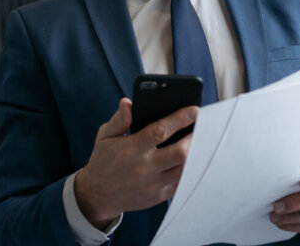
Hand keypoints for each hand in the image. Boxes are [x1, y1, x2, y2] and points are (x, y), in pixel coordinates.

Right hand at [74, 98, 198, 229]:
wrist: (97, 195)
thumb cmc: (103, 161)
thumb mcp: (105, 137)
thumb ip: (119, 119)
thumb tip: (128, 102)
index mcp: (131, 149)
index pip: (160, 131)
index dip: (180, 119)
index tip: (194, 109)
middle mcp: (144, 168)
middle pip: (179, 153)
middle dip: (194, 138)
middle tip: (202, 127)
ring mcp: (153, 184)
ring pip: (184, 170)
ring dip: (195, 155)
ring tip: (200, 142)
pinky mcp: (158, 196)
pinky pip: (181, 184)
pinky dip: (189, 172)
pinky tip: (193, 160)